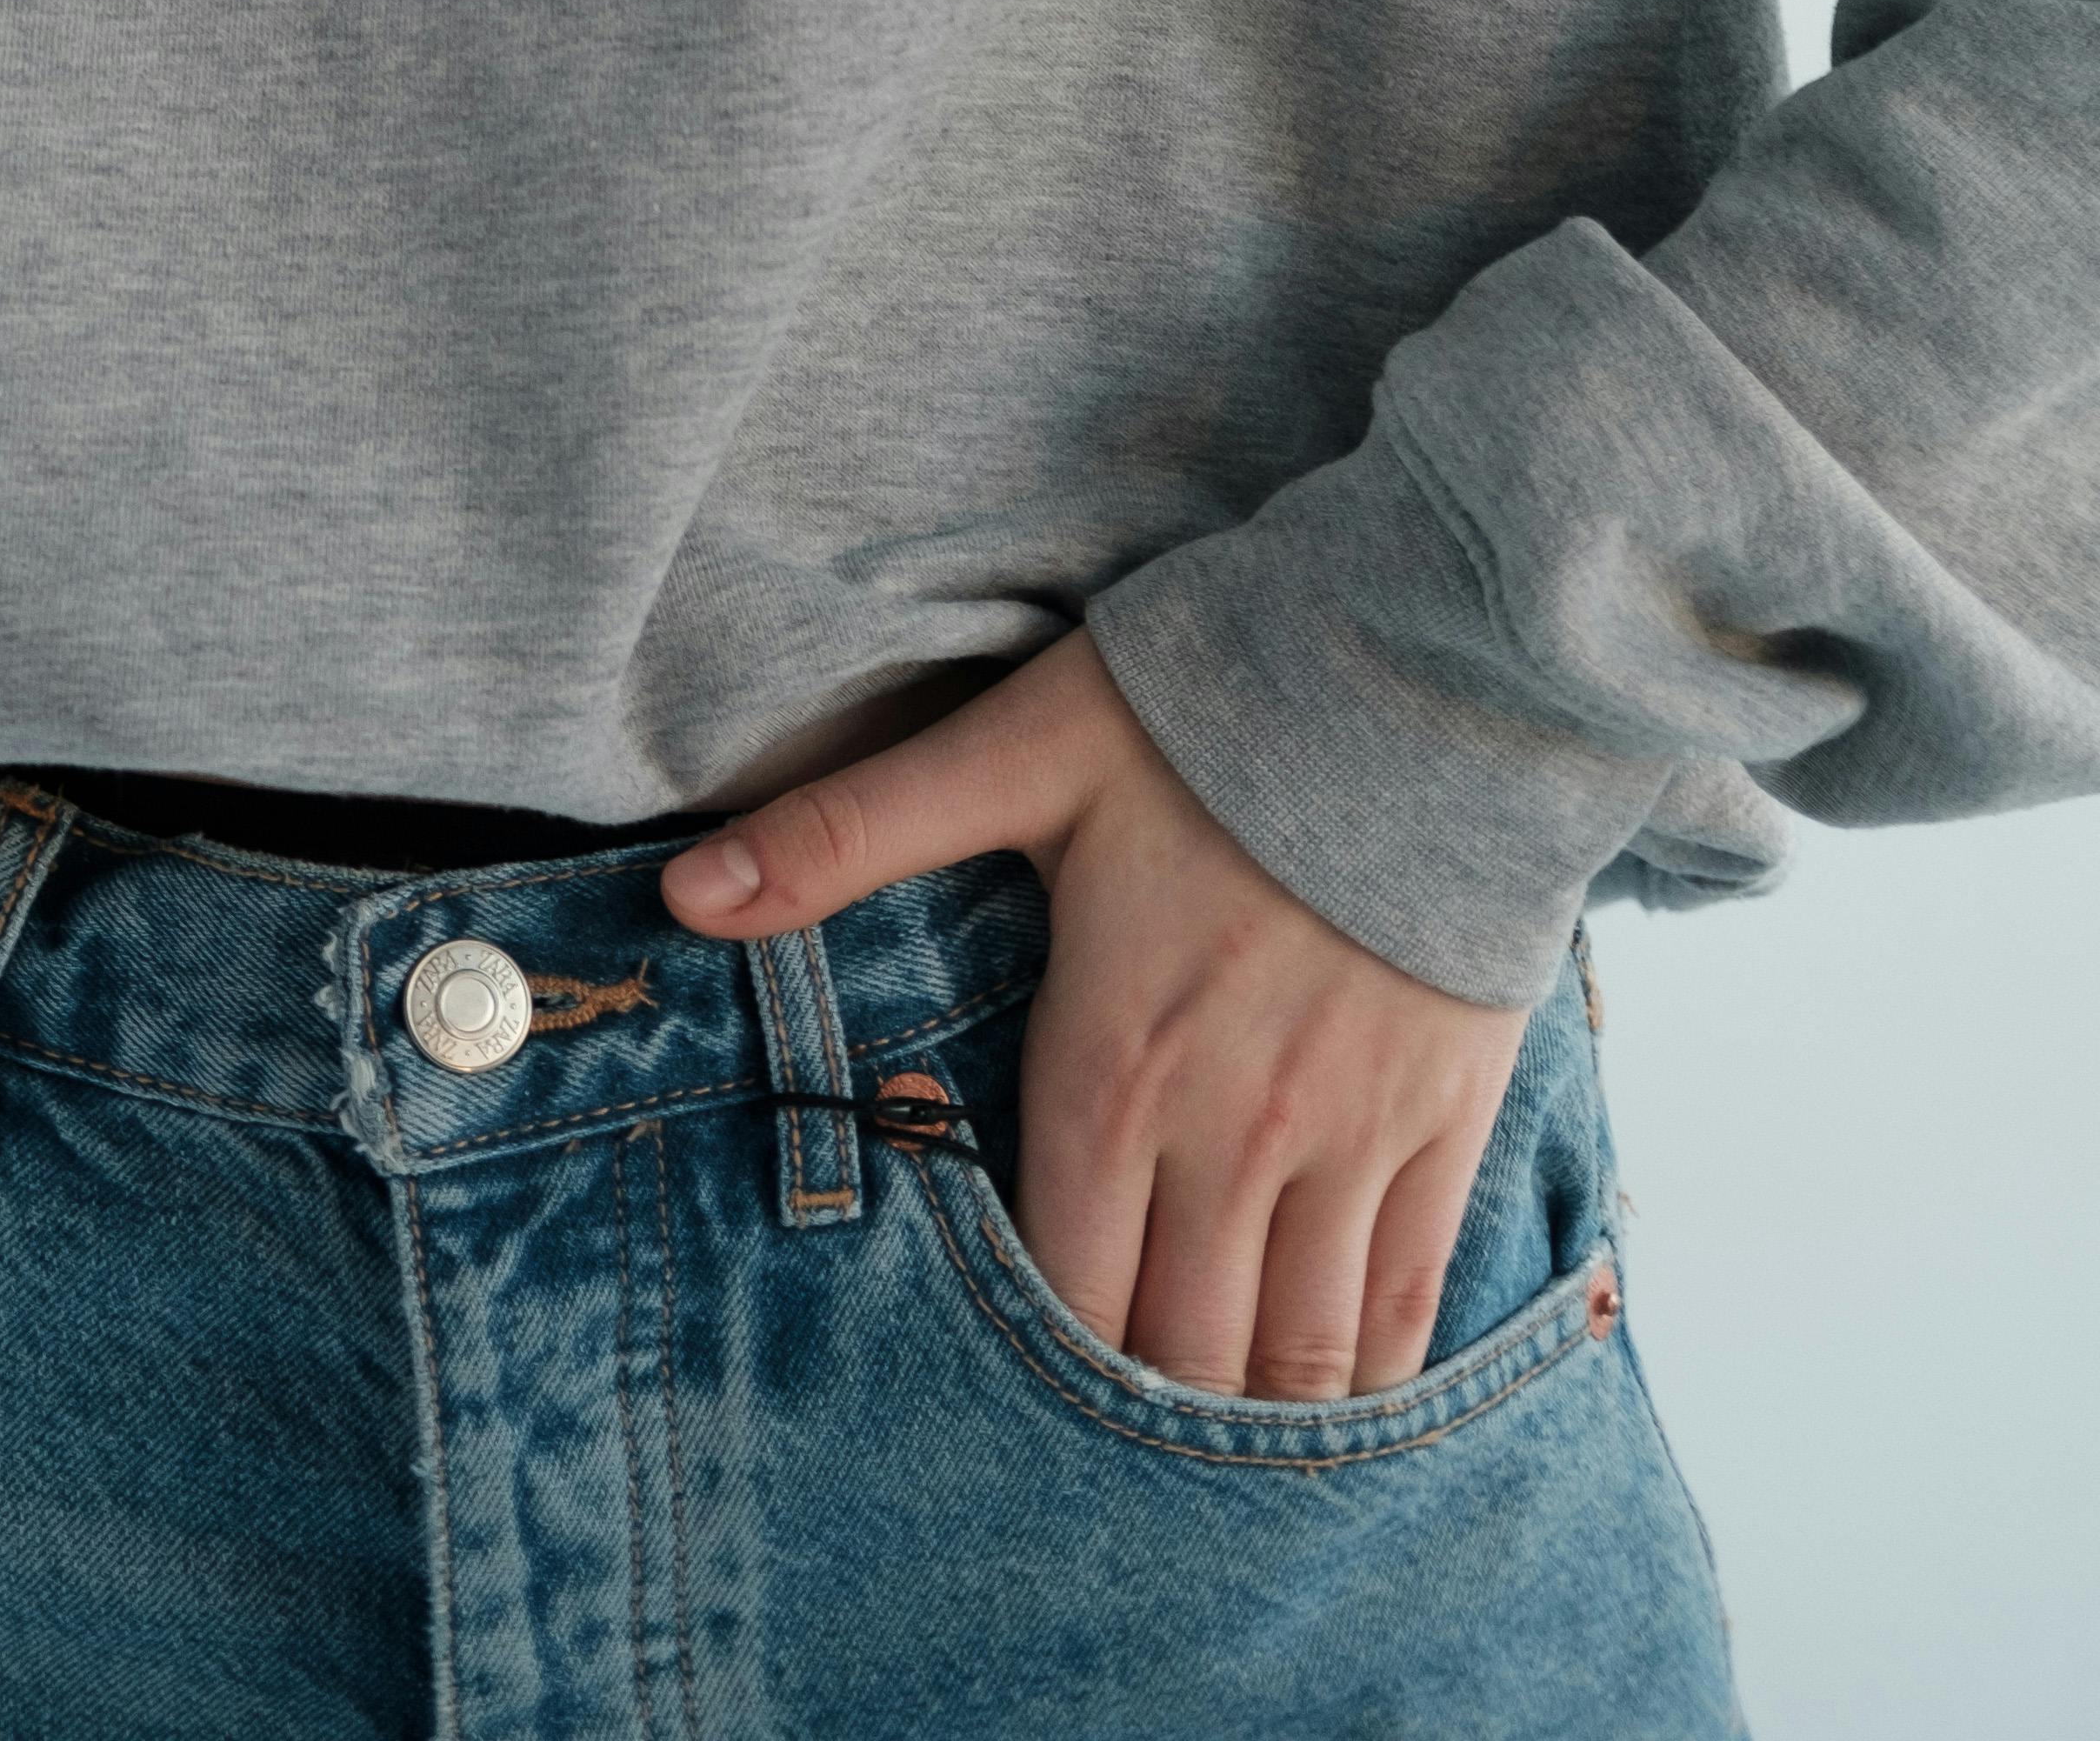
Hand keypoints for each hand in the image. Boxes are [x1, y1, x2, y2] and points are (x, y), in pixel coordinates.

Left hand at [660, 629, 1526, 1398]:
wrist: (1417, 674)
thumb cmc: (1199, 710)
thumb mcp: (1008, 751)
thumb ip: (847, 837)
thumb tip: (685, 894)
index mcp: (1111, 1064)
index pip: (1060, 1286)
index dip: (1026, 1362)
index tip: (994, 1394)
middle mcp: (1231, 1132)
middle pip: (1178, 1354)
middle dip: (1131, 1416)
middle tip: (1092, 1450)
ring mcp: (1349, 1138)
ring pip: (1300, 1358)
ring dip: (1249, 1417)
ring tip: (1204, 1455)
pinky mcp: (1444, 1121)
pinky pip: (1406, 1300)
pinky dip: (1366, 1376)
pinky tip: (1331, 1403)